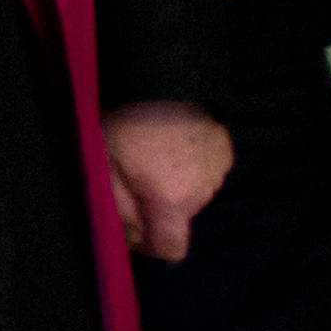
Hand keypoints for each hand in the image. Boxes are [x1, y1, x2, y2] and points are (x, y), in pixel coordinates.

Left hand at [105, 101, 232, 262]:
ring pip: (188, 195)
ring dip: (170, 184)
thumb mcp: (107, 168)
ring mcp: (216, 174)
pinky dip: (185, 166)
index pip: (171, 250)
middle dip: (152, 207)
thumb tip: (130, 237)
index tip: (130, 227)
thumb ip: (119, 209)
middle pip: (175, 219)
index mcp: (172, 203)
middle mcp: (201, 194)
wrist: (169, 81)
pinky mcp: (223, 154)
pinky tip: (168, 144)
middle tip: (130, 176)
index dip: (148, 246)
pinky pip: (201, 173)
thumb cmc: (131, 124)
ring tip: (149, 153)